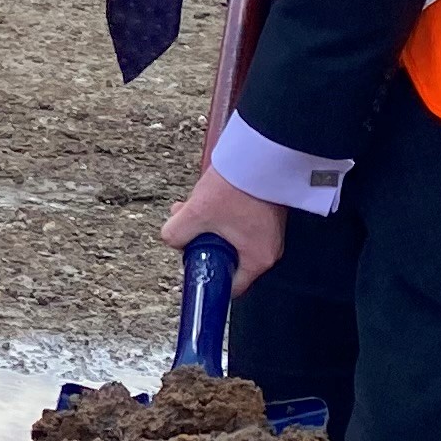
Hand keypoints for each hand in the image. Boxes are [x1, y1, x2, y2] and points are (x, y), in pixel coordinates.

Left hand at [160, 165, 286, 291]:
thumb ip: (175, 235)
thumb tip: (172, 241)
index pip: (230, 287)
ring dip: (206, 224)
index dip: (207, 277)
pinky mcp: (264, 214)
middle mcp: (269, 249)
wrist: (261, 153)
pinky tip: (207, 198)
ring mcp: (268, 232)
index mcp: (258, 259)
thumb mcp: (195, 214)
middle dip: (199, 243)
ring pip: (227, 238)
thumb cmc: (238, 185)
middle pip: (225, 259)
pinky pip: (236, 224)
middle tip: (187, 226)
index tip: (192, 265)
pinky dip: (218, 214)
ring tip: (193, 206)